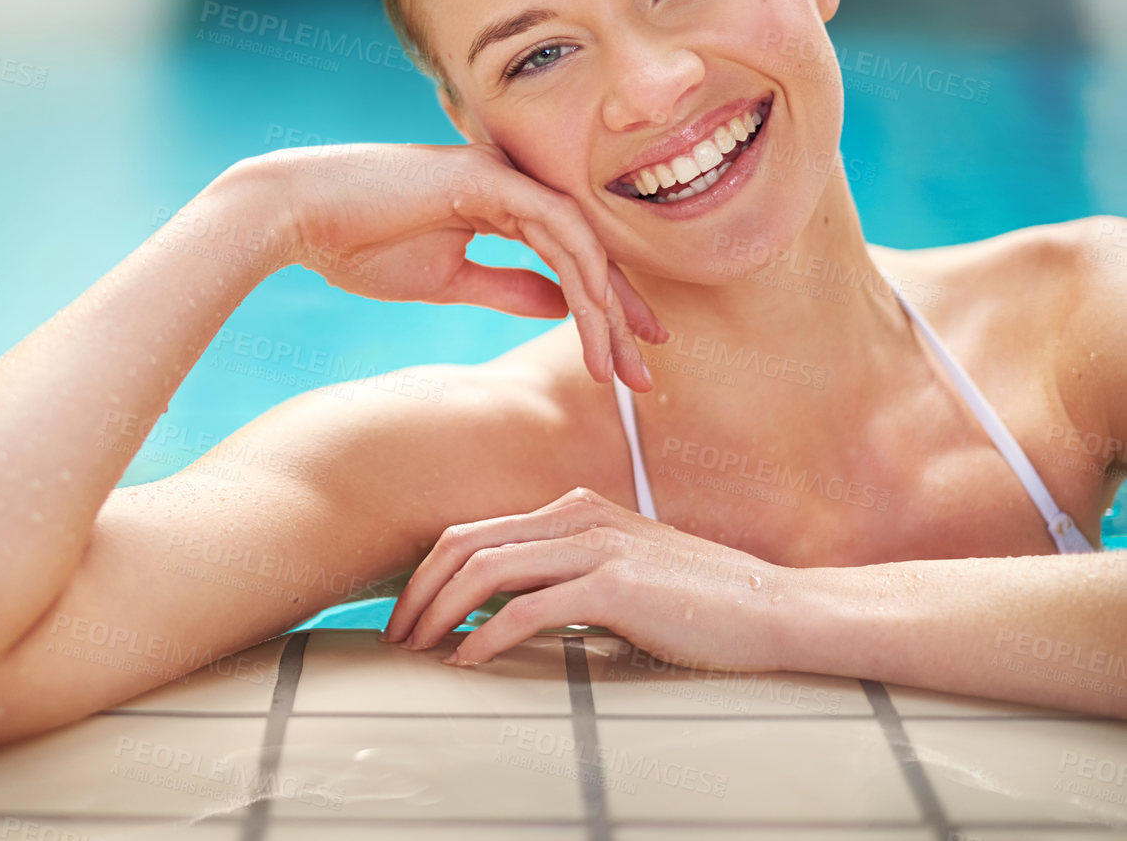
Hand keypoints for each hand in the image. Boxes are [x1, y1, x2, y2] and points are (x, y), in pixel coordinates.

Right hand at [237, 143, 665, 391]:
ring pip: (581, 241)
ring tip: (619, 365)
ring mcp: (502, 174)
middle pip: (588, 250)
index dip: (604, 308)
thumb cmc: (359, 243)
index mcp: (499, 203)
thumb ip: (507, 288)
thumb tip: (561, 306)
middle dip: (621, 317)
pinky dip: (580, 271)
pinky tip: (593, 317)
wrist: (299, 215)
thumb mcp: (448, 280)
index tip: (625, 360)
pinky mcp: (488, 176)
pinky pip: (554, 225)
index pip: (571, 256)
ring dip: (605, 307)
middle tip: (645, 377)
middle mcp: (511, 183)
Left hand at [380, 488, 793, 671]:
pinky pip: (529, 608)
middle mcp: (577, 517)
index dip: (429, 573)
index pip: (475, 532)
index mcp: (574, 509)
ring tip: (421, 650)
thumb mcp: (621, 574)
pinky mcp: (615, 585)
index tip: (408, 614)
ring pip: (487, 570)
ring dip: (441, 613)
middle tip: (396, 635)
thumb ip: (566, 577)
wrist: (775, 609)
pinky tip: (469, 661)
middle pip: (466, 544)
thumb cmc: (697, 602)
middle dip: (418, 591)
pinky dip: (487, 636)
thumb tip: (502, 609)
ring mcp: (596, 546)